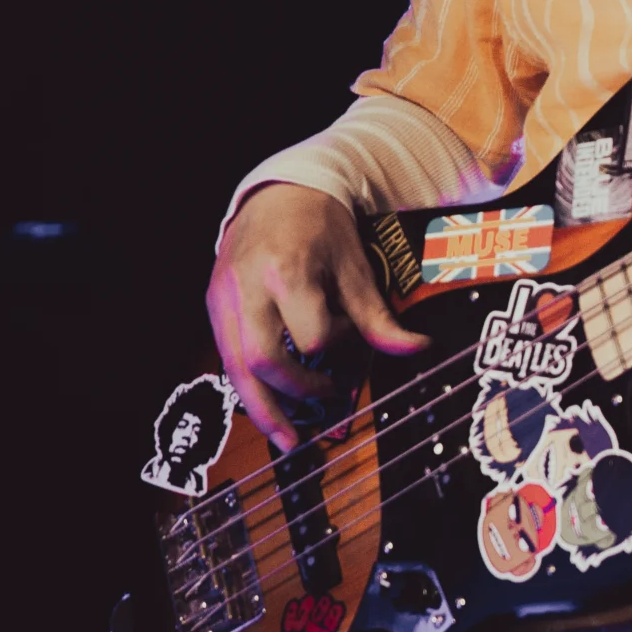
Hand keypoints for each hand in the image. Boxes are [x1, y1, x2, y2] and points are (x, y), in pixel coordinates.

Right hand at [207, 183, 427, 450]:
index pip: (312, 335)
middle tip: (326, 405)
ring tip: (286, 440)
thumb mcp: (356, 266)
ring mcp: (224, 297)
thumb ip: (378, 317)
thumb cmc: (321, 226)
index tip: (351, 333)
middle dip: (295, 393)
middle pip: (262, 360)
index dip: (338, 345)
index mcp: (287, 273)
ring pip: (235, 368)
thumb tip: (417, 350)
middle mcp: (248, 288)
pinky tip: (268, 408)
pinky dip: (249, 386)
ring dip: (262, 409)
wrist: (278, 190)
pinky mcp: (214, 305)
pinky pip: (227, 356)